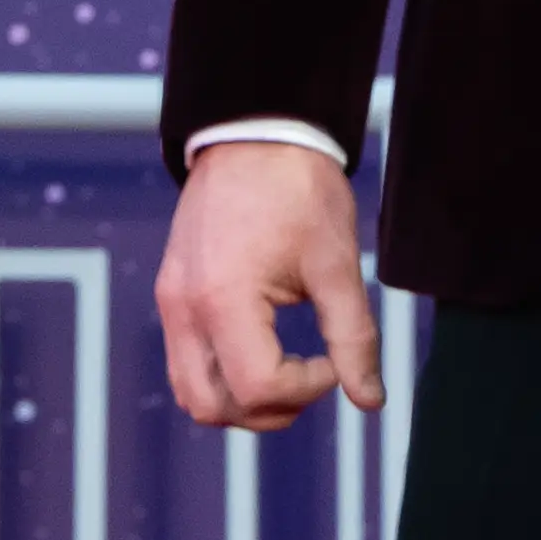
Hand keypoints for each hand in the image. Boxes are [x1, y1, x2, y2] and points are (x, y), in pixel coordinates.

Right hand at [156, 142, 384, 432]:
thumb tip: (369, 399)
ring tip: (286, 371)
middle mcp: (185, 306)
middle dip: (270, 409)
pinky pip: (185, 359)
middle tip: (310, 378)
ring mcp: (172, 299)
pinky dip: (221, 374)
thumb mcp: (335, 262)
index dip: (305, 391)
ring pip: (193, 392)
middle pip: (214, 406)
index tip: (333, 362)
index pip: (258, 389)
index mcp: (224, 298)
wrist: (256, 130)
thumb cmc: (298, 188)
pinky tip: (262, 347)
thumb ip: (353, 337)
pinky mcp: (172, 290)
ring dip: (241, 400)